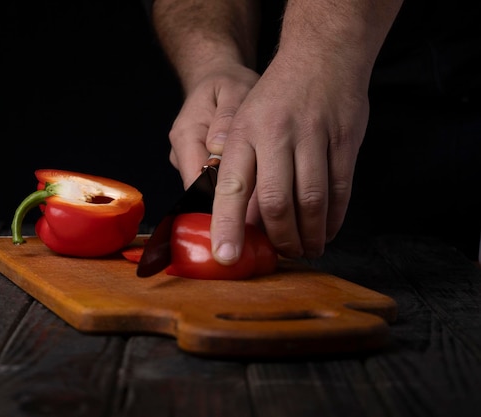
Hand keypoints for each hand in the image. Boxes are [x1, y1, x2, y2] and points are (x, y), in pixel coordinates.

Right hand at [167, 61, 258, 188]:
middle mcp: (181, 152)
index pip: (195, 179)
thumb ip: (227, 116)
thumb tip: (218, 145)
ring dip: (233, 187)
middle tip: (261, 190)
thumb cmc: (227, 84)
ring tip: (259, 174)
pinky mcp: (199, 165)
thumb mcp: (234, 90)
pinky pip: (215, 181)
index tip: (246, 199)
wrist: (217, 79)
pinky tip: (251, 169)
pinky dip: (234, 179)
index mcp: (185, 135)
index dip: (219, 196)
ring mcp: (188, 161)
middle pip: (201, 189)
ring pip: (209, 187)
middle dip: (230, 195)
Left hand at [210, 50, 369, 260]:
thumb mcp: (243, 125)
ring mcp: (314, 137)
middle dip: (279, 238)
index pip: (231, 187)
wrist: (321, 56)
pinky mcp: (345, 140)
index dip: (227, 225)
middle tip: (282, 255)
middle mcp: (276, 135)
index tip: (226, 257)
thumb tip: (240, 222)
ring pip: (312, 201)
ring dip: (308, 235)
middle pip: (276, 202)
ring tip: (305, 250)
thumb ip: (241, 170)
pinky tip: (326, 231)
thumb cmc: (275, 100)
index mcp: (243, 134)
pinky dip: (333, 219)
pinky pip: (341, 190)